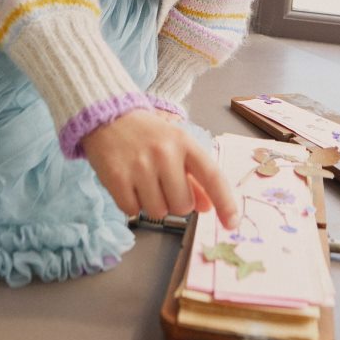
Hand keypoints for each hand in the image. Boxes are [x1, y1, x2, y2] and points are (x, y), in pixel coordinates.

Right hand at [81, 109, 237, 229]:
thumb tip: (208, 207)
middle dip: (175, 202)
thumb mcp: (175, 145)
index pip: (212, 176)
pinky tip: (128, 182)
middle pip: (183, 205)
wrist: (107, 116)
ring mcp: (140, 165)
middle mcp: (164, 153)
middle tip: (163, 183)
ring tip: (144, 180)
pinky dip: (131, 203)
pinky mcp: (117, 177)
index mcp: (184, 142)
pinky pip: (133, 211)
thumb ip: (194, 176)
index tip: (232, 223)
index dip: (225, 202)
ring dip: (153, 204)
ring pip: (158, 212)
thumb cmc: (147, 134)